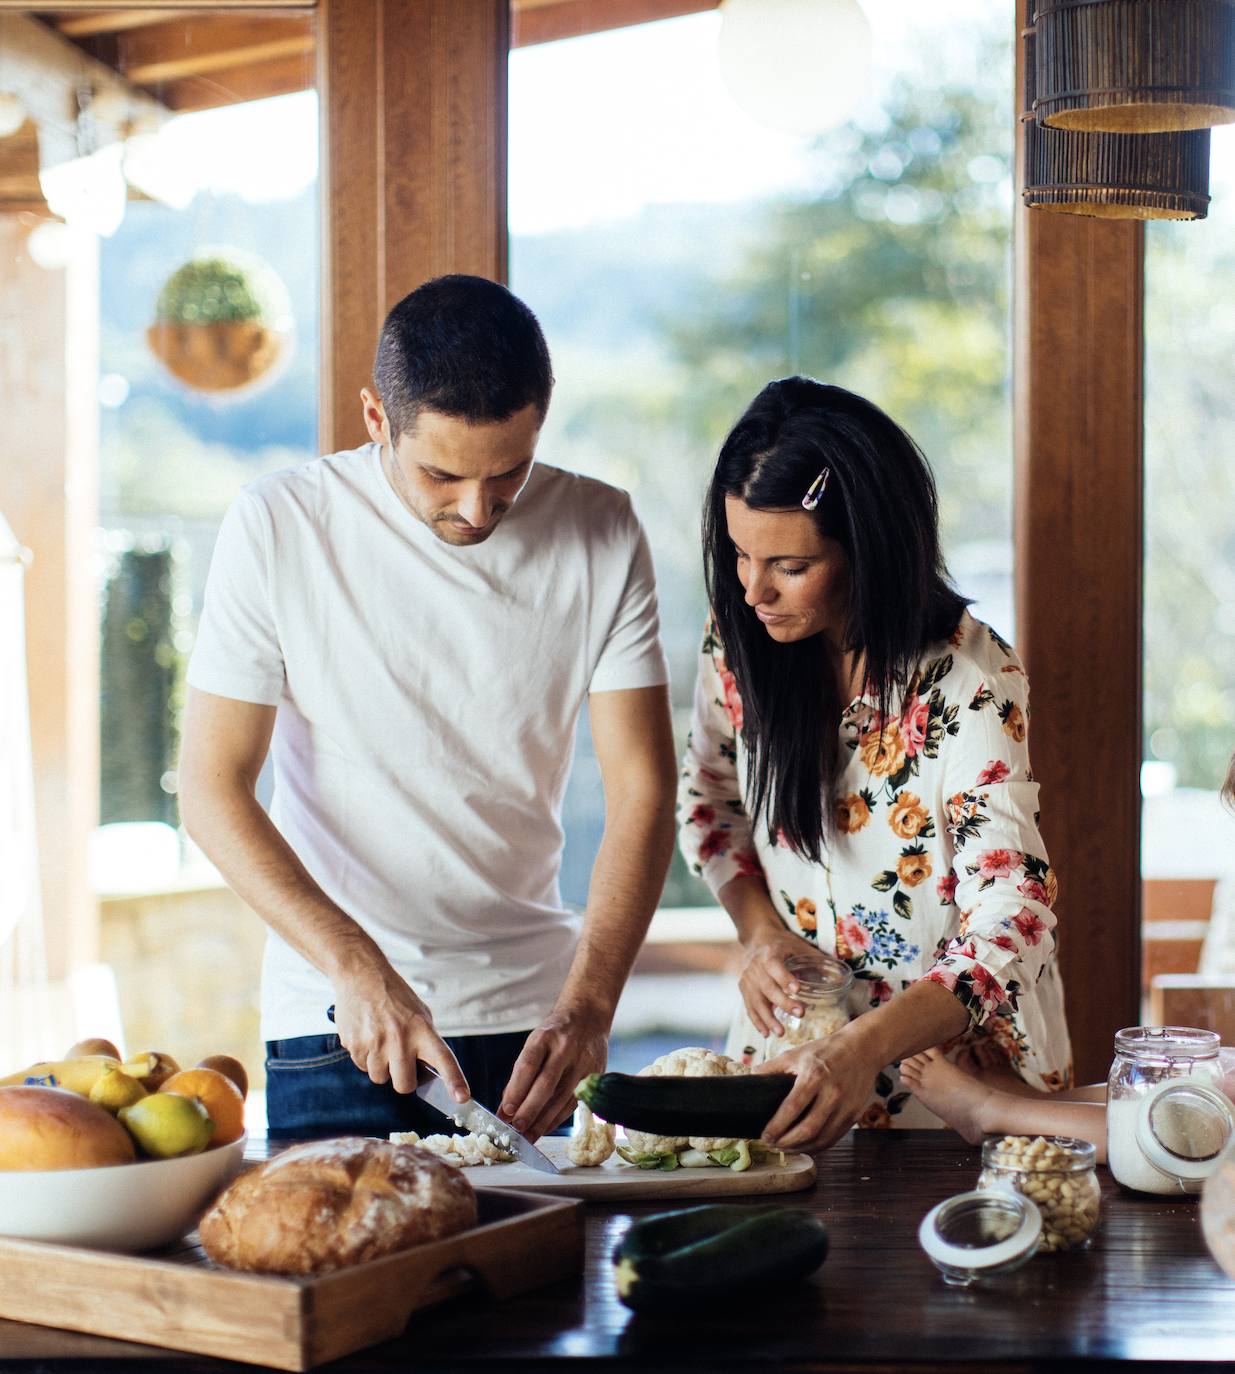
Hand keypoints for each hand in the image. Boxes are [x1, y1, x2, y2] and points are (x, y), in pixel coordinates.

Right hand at [332, 962, 467, 1101]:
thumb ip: (425, 1040)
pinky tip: (367, 1036)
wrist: (361, 975)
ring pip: (380, 1078)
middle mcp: (400, 1039)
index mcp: (421, 1029)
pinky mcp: (354, 1045)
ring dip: (381, 1067)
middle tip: (401, 1063)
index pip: (443, 1059)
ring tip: (380, 1041)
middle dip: (403, 1080)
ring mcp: (376, 1044)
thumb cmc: (393, 995)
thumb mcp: (418, 1012)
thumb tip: (429, 1069)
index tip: (462, 1098)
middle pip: (405, 1085)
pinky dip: (365, 1057)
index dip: (454, 1080)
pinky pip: (362, 1067)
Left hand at [497, 1005, 608, 1141]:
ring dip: (543, 1121)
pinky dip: (558, 1118)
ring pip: (562, 1097)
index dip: (516, 1089)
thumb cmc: (555, 1034)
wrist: (589, 1016)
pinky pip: (574, 1102)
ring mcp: (584, 1061)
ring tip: (528, 1137)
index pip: (529, 1064)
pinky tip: (545, 1128)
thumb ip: (522, 1073)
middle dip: (530, 1109)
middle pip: (547, 1083)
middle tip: (516, 1129)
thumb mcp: (536, 1041)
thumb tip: (507, 1108)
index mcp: (546, 1035)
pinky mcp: (596, 1075)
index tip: (505, 1111)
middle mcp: (566, 1048)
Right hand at [738, 924, 813, 1038]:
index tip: (798, 990)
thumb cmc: (781, 944)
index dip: (785, 978)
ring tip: (781, 1032)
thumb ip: (815, 959)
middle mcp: (755, 967)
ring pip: (756, 1001)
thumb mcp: (797, 945)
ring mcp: (747, 979)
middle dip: (783, 1002)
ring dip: (768, 1018)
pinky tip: (766, 1033)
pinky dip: (757, 1021)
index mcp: (769, 954)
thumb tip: (840, 973)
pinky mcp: (743, 989)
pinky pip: (749, 1007)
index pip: (775, 966)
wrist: (756, 938)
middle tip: (801, 1013)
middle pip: (767, 987)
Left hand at [756, 1025, 881, 1153]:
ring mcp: (846, 1106)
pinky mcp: (854, 1115)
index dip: (777, 1126)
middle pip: (808, 1129)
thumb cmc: (826, 1050)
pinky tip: (804, 1146)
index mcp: (815, 1076)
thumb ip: (772, 1067)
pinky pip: (834, 1138)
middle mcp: (832, 1093)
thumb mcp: (796, 1053)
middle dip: (787, 1143)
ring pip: (822, 1138)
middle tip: (772, 1145)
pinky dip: (817, 1146)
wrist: (862, 1049)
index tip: (764, 1136)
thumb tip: (750, 1077)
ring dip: (801, 1149)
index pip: (792, 1108)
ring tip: (785, 1149)